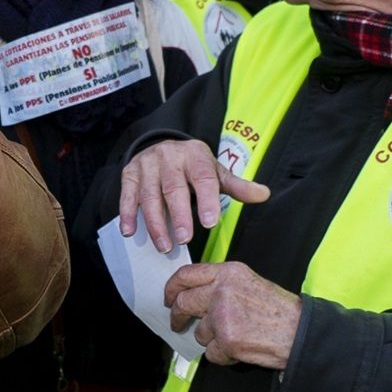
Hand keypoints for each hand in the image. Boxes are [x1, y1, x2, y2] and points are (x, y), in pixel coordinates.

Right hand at [118, 140, 268, 246]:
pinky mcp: (130, 173)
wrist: (161, 146)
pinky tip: (131, 232)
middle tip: (184, 239)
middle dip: (178, 215)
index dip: (206, 199)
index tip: (210, 223)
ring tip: (163, 245)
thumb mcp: (215, 172)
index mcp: (195, 155)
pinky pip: (127, 195)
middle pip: (173, 187)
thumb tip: (264, 194)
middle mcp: (169, 157)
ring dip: (154, 222)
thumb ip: (237, 186)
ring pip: (149, 194)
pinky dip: (127, 214)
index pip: (203, 177)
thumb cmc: (192, 166)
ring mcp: (147, 165)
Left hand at [163, 261, 300, 367]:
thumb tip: (194, 294)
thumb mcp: (249, 282)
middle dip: (177, 317)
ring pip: (200, 332)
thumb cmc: (279, 310)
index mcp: (228, 273)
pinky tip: (240, 349)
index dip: (172, 287)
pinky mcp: (226, 340)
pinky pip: (211, 352)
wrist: (300, 332)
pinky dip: (222, 355)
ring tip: (235, 336)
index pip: (186, 275)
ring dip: (212, 339)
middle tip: (178, 324)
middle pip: (183, 303)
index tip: (168, 298)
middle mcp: (222, 291)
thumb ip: (222, 283)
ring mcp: (222, 316)